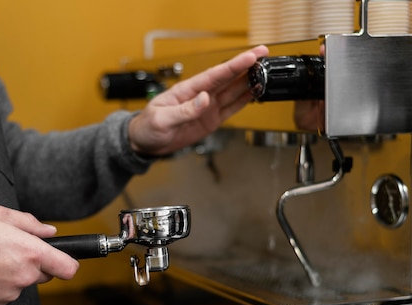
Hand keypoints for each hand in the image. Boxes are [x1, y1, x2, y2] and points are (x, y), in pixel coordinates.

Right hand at [0, 205, 78, 304]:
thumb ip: (30, 223)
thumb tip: (49, 231)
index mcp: (32, 253)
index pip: (68, 268)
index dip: (68, 263)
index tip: (63, 259)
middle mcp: (25, 276)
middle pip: (44, 274)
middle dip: (34, 264)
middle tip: (11, 250)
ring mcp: (11, 292)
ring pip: (23, 283)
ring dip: (14, 273)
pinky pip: (6, 293)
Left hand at [128, 45, 268, 155]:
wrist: (145, 143)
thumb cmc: (147, 127)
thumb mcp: (161, 119)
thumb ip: (184, 110)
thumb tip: (204, 99)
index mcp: (187, 90)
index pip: (214, 75)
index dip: (233, 65)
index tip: (249, 57)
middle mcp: (200, 96)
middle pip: (227, 78)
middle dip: (246, 66)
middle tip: (264, 55)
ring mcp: (207, 108)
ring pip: (232, 92)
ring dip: (248, 82)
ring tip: (265, 73)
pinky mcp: (210, 120)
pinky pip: (231, 109)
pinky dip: (244, 101)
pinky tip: (255, 92)